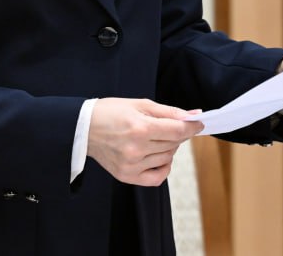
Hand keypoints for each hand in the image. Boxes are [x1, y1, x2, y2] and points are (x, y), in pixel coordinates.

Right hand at [87, 98, 203, 185]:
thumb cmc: (111, 112)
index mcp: (140, 128)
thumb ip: (169, 112)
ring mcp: (131, 165)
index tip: (199, 123)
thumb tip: (193, 115)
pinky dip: (164, 168)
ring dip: (169, 148)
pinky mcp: (127, 176)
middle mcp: (136, 149)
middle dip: (179, 133)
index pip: (177, 130)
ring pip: (167, 158)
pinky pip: (156, 178)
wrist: (84, 128)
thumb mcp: (140, 104)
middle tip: (171, 126)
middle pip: (174, 144)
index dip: (192, 126)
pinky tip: (159, 157)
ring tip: (157, 137)